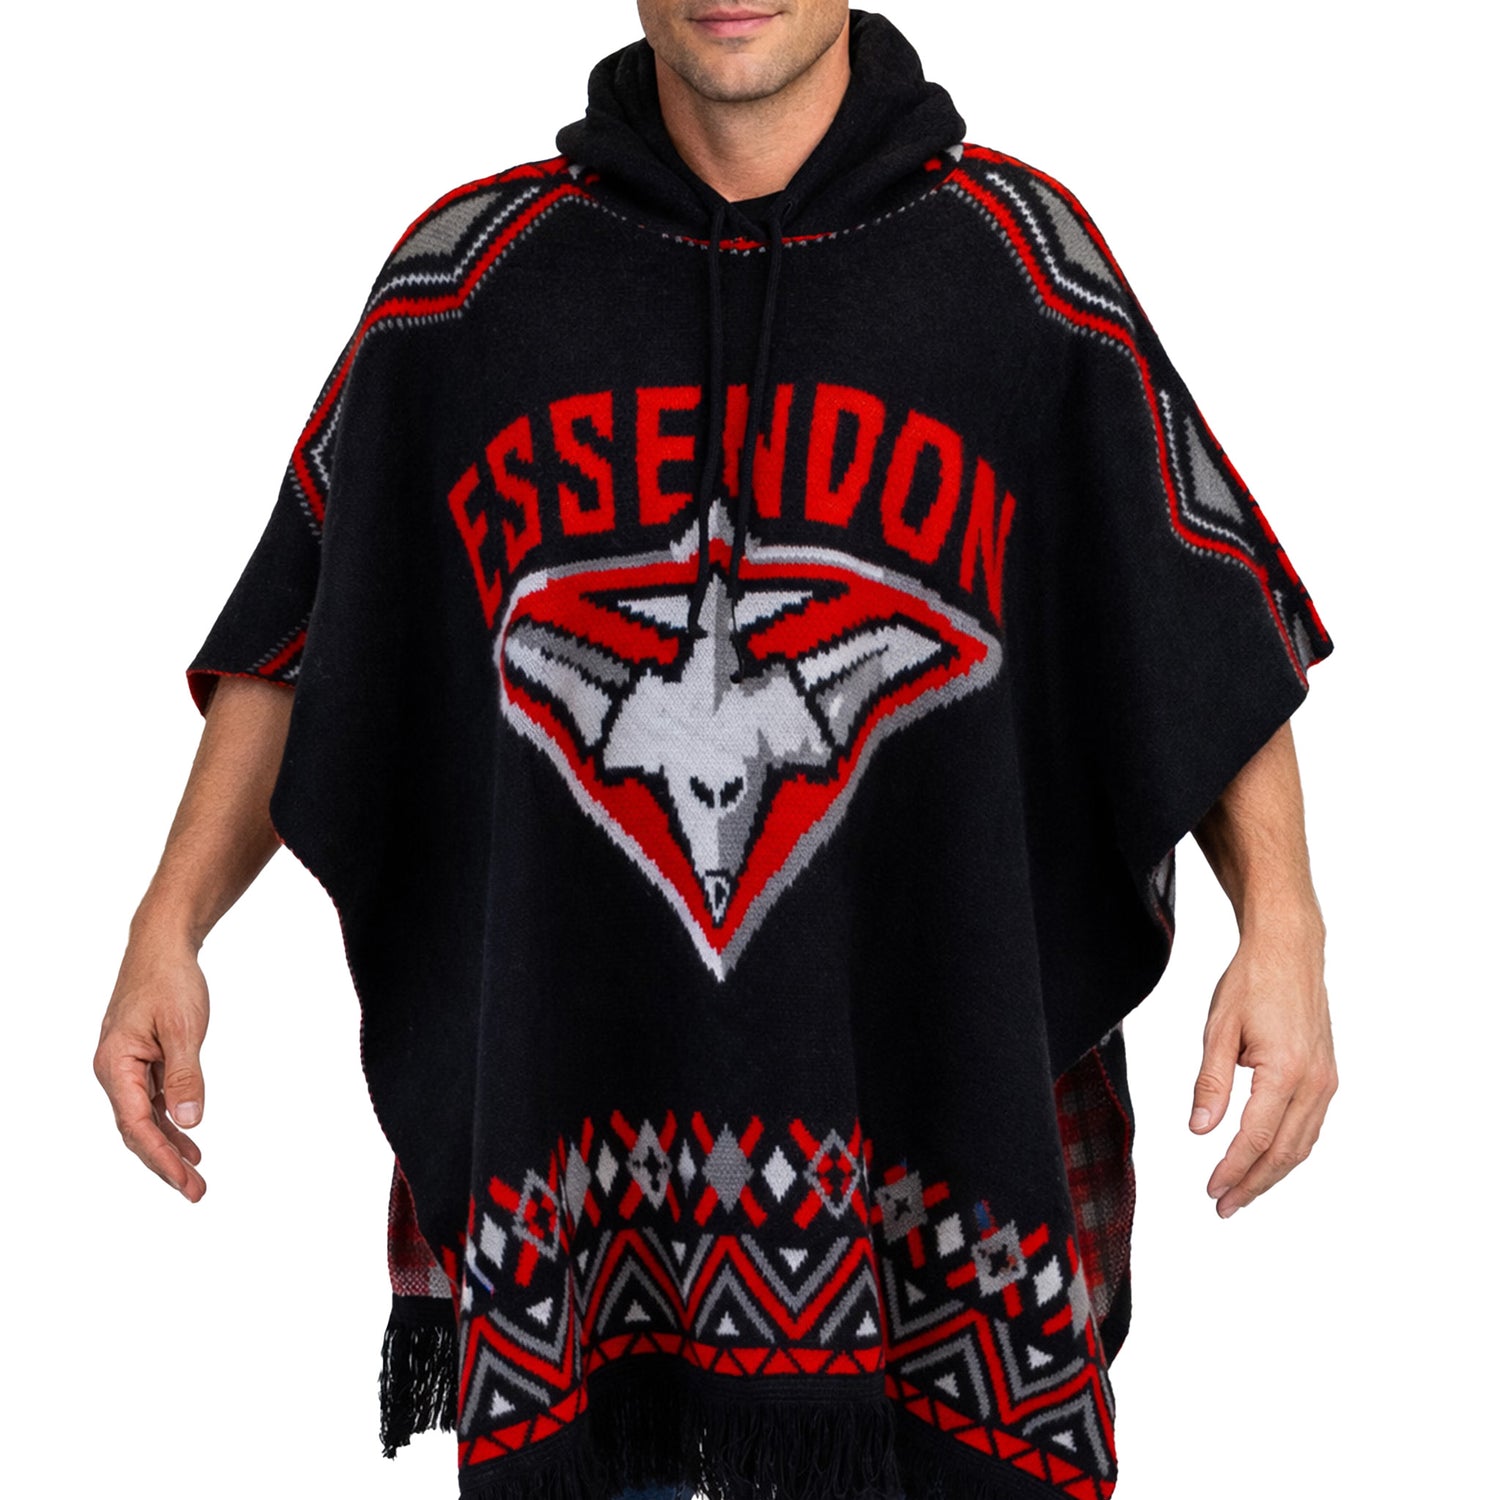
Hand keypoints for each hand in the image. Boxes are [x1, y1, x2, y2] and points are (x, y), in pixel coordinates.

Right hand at [94, 936, 209, 1200]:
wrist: (162, 947)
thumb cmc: (169, 981)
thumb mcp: (184, 1028)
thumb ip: (186, 1076)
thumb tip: (190, 1121)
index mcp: (115, 1066)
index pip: (137, 1125)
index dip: (162, 1157)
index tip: (186, 1181)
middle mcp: (114, 1072)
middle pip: (137, 1130)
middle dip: (165, 1164)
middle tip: (197, 1192)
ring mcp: (127, 1068)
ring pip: (145, 1120)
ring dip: (170, 1148)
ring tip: (196, 1178)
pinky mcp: (142, 1062)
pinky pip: (154, 1102)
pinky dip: (172, 1123)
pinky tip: (190, 1141)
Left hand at [1187, 917, 1336, 1217]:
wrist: (1290, 951)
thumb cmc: (1251, 983)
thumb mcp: (1218, 1030)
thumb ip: (1210, 1083)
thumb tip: (1199, 1130)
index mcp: (1285, 1071)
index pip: (1256, 1137)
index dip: (1233, 1169)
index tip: (1212, 1191)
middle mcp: (1314, 1082)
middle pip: (1284, 1151)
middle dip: (1253, 1184)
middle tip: (1224, 1207)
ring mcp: (1327, 1080)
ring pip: (1302, 1144)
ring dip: (1272, 1174)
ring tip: (1242, 1193)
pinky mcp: (1327, 1075)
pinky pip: (1310, 1126)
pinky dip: (1289, 1151)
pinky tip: (1267, 1161)